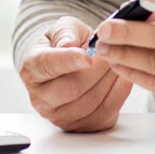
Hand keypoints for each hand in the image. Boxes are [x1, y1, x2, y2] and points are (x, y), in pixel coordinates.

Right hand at [18, 15, 132, 131]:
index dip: (68, 61)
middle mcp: (40, 97)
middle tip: (111, 52)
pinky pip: (104, 113)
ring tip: (117, 61)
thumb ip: (65, 33)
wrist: (74, 62)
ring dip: (109, 80)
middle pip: (71, 88)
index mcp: (32, 69)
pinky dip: (118, 93)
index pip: (46, 66)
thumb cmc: (67, 43)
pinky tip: (122, 77)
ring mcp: (59, 116)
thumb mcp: (64, 27)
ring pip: (90, 102)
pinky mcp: (81, 126)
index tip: (87, 56)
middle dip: (97, 69)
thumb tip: (67, 45)